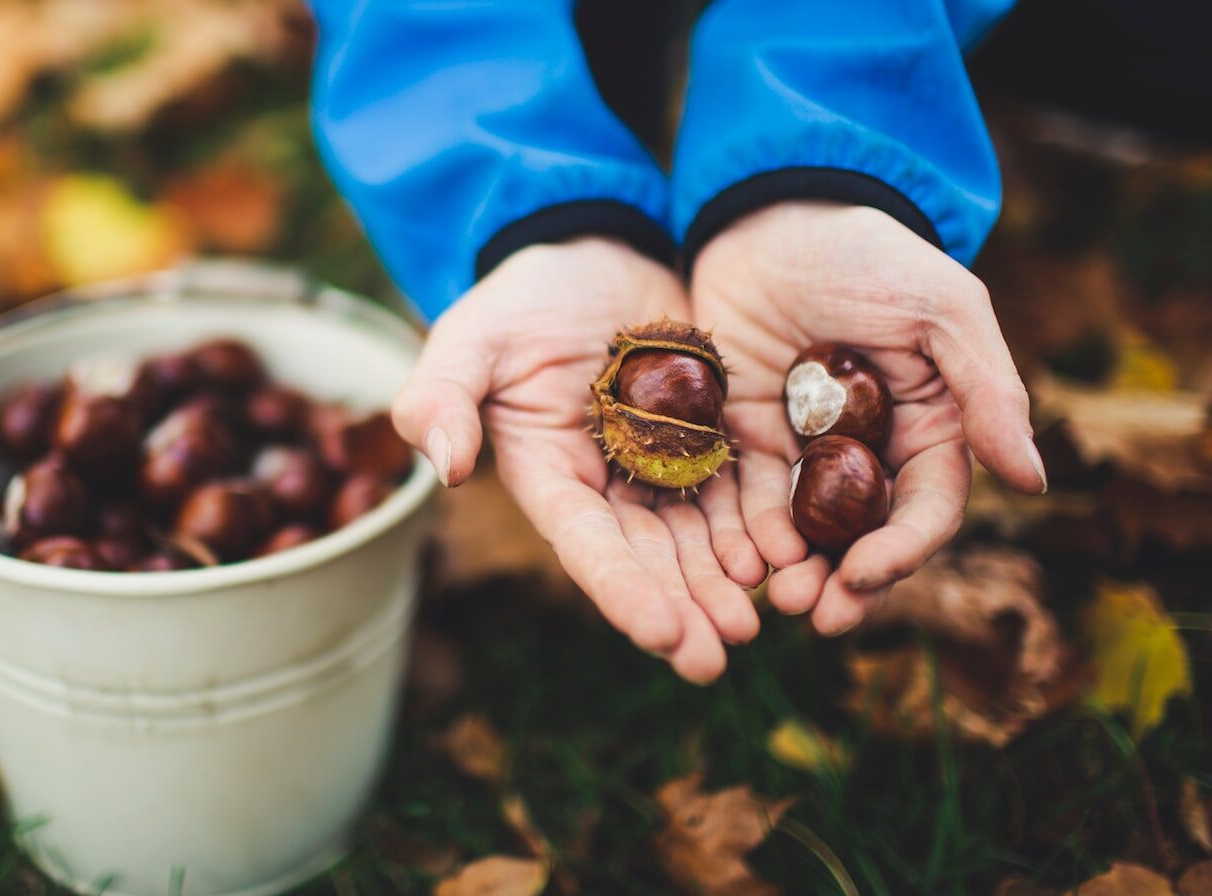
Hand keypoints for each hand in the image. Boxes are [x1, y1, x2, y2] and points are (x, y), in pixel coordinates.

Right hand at [393, 238, 763, 682]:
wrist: (592, 251)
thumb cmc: (519, 299)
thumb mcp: (470, 338)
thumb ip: (442, 397)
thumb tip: (445, 466)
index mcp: (551, 476)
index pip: (586, 545)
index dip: (623, 591)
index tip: (663, 635)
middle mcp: (609, 486)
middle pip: (649, 558)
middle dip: (682, 608)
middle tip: (718, 656)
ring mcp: (664, 465)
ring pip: (700, 536)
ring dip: (726, 583)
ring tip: (761, 620)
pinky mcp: (712, 436)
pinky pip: (741, 488)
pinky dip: (762, 524)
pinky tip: (789, 556)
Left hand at [688, 202, 1046, 634]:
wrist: (769, 215)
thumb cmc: (866, 254)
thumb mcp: (939, 310)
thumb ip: (987, 391)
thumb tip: (1032, 481)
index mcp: (929, 426)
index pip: (925, 508)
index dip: (902, 550)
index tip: (866, 575)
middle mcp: (870, 450)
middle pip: (863, 536)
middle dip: (844, 582)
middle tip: (815, 616)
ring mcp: (804, 448)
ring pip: (803, 531)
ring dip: (793, 572)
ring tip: (773, 603)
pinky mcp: (745, 438)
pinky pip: (745, 499)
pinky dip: (743, 536)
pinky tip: (733, 563)